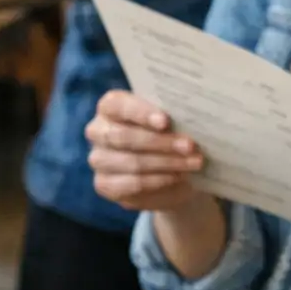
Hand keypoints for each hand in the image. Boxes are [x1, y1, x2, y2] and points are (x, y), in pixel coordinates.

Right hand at [85, 90, 204, 210]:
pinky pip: (131, 184)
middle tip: (189, 146)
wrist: (169, 170)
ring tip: (192, 163)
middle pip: (124, 136)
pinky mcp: (104, 184)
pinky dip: (158, 181)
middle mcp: (98, 130)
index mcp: (110, 106)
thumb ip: (173, 116)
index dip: (141, 113)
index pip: (118, 105)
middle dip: (161, 142)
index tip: (165, 121)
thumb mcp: (172, 121)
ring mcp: (98, 159)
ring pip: (131, 162)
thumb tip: (190, 119)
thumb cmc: (169, 134)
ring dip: (166, 163)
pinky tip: (177, 177)